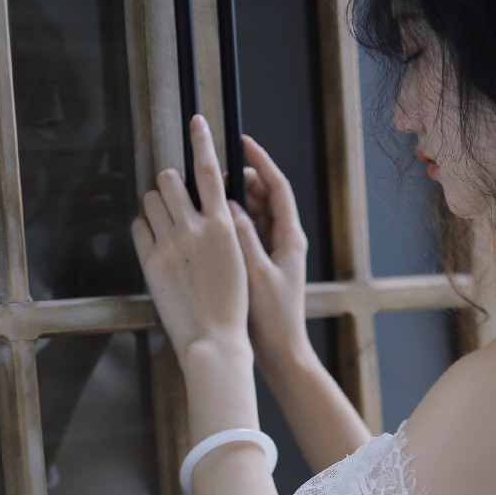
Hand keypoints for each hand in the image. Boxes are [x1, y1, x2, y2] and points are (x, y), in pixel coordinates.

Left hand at [131, 114, 248, 366]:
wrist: (216, 341)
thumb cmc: (235, 308)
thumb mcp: (240, 262)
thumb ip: (222, 231)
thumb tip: (207, 207)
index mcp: (224, 226)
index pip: (209, 169)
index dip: (202, 140)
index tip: (196, 120)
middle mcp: (194, 228)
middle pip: (170, 179)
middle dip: (172, 183)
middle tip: (178, 199)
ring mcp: (170, 243)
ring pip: (152, 199)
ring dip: (158, 203)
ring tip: (168, 223)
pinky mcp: (151, 261)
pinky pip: (139, 226)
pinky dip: (146, 227)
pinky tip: (157, 242)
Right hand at [224, 134, 309, 374]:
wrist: (281, 352)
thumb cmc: (273, 318)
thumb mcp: (256, 274)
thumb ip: (244, 237)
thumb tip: (230, 204)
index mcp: (290, 239)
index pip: (277, 188)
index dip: (260, 162)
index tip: (241, 142)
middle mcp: (283, 241)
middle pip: (263, 197)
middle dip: (240, 180)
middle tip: (213, 172)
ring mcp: (271, 253)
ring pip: (251, 214)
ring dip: (231, 200)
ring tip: (205, 193)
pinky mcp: (258, 266)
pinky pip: (243, 233)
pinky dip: (227, 223)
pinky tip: (206, 221)